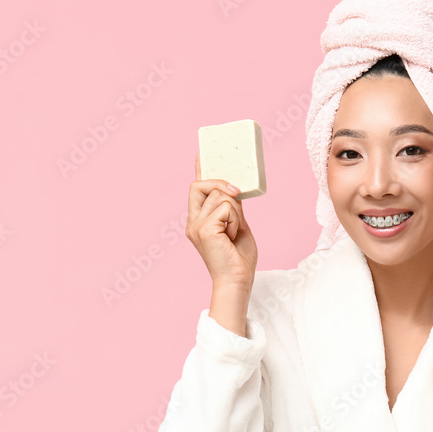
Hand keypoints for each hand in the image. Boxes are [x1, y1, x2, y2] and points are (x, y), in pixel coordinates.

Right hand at [187, 151, 257, 288]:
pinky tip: (233, 236)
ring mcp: (196, 225)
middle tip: (237, 192)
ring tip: (234, 232)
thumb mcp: (238, 226)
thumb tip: (233, 190)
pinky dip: (235, 220)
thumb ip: (232, 208)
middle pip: (201, 185)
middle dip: (221, 184)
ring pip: (220, 196)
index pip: (196, 189)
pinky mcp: (203, 229)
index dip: (199, 168)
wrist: (238, 280)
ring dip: (235, 212)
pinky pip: (226, 207)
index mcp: (199, 220)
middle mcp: (193, 221)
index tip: (202, 151)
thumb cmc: (239, 258)